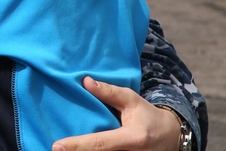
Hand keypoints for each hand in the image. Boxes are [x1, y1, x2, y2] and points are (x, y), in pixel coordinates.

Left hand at [51, 77, 180, 150]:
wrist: (170, 137)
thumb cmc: (147, 116)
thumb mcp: (132, 100)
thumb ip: (109, 93)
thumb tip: (85, 81)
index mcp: (131, 138)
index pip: (99, 143)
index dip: (77, 145)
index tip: (57, 146)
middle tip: (54, 148)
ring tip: (63, 149)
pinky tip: (76, 149)